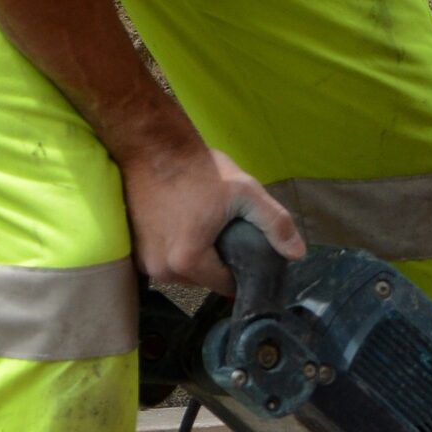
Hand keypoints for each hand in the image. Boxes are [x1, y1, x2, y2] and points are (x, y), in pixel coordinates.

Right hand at [115, 115, 304, 294]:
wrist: (151, 145)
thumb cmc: (199, 169)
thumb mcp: (246, 192)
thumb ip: (276, 224)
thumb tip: (298, 254)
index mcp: (189, 261)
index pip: (224, 285)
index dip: (240, 270)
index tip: (245, 251)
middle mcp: (162, 270)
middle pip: (202, 279)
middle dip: (217, 263)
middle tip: (225, 234)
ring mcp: (144, 261)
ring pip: (182, 271)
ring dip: (195, 257)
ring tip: (204, 229)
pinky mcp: (133, 249)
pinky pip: (164, 260)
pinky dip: (175, 249)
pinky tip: (183, 226)